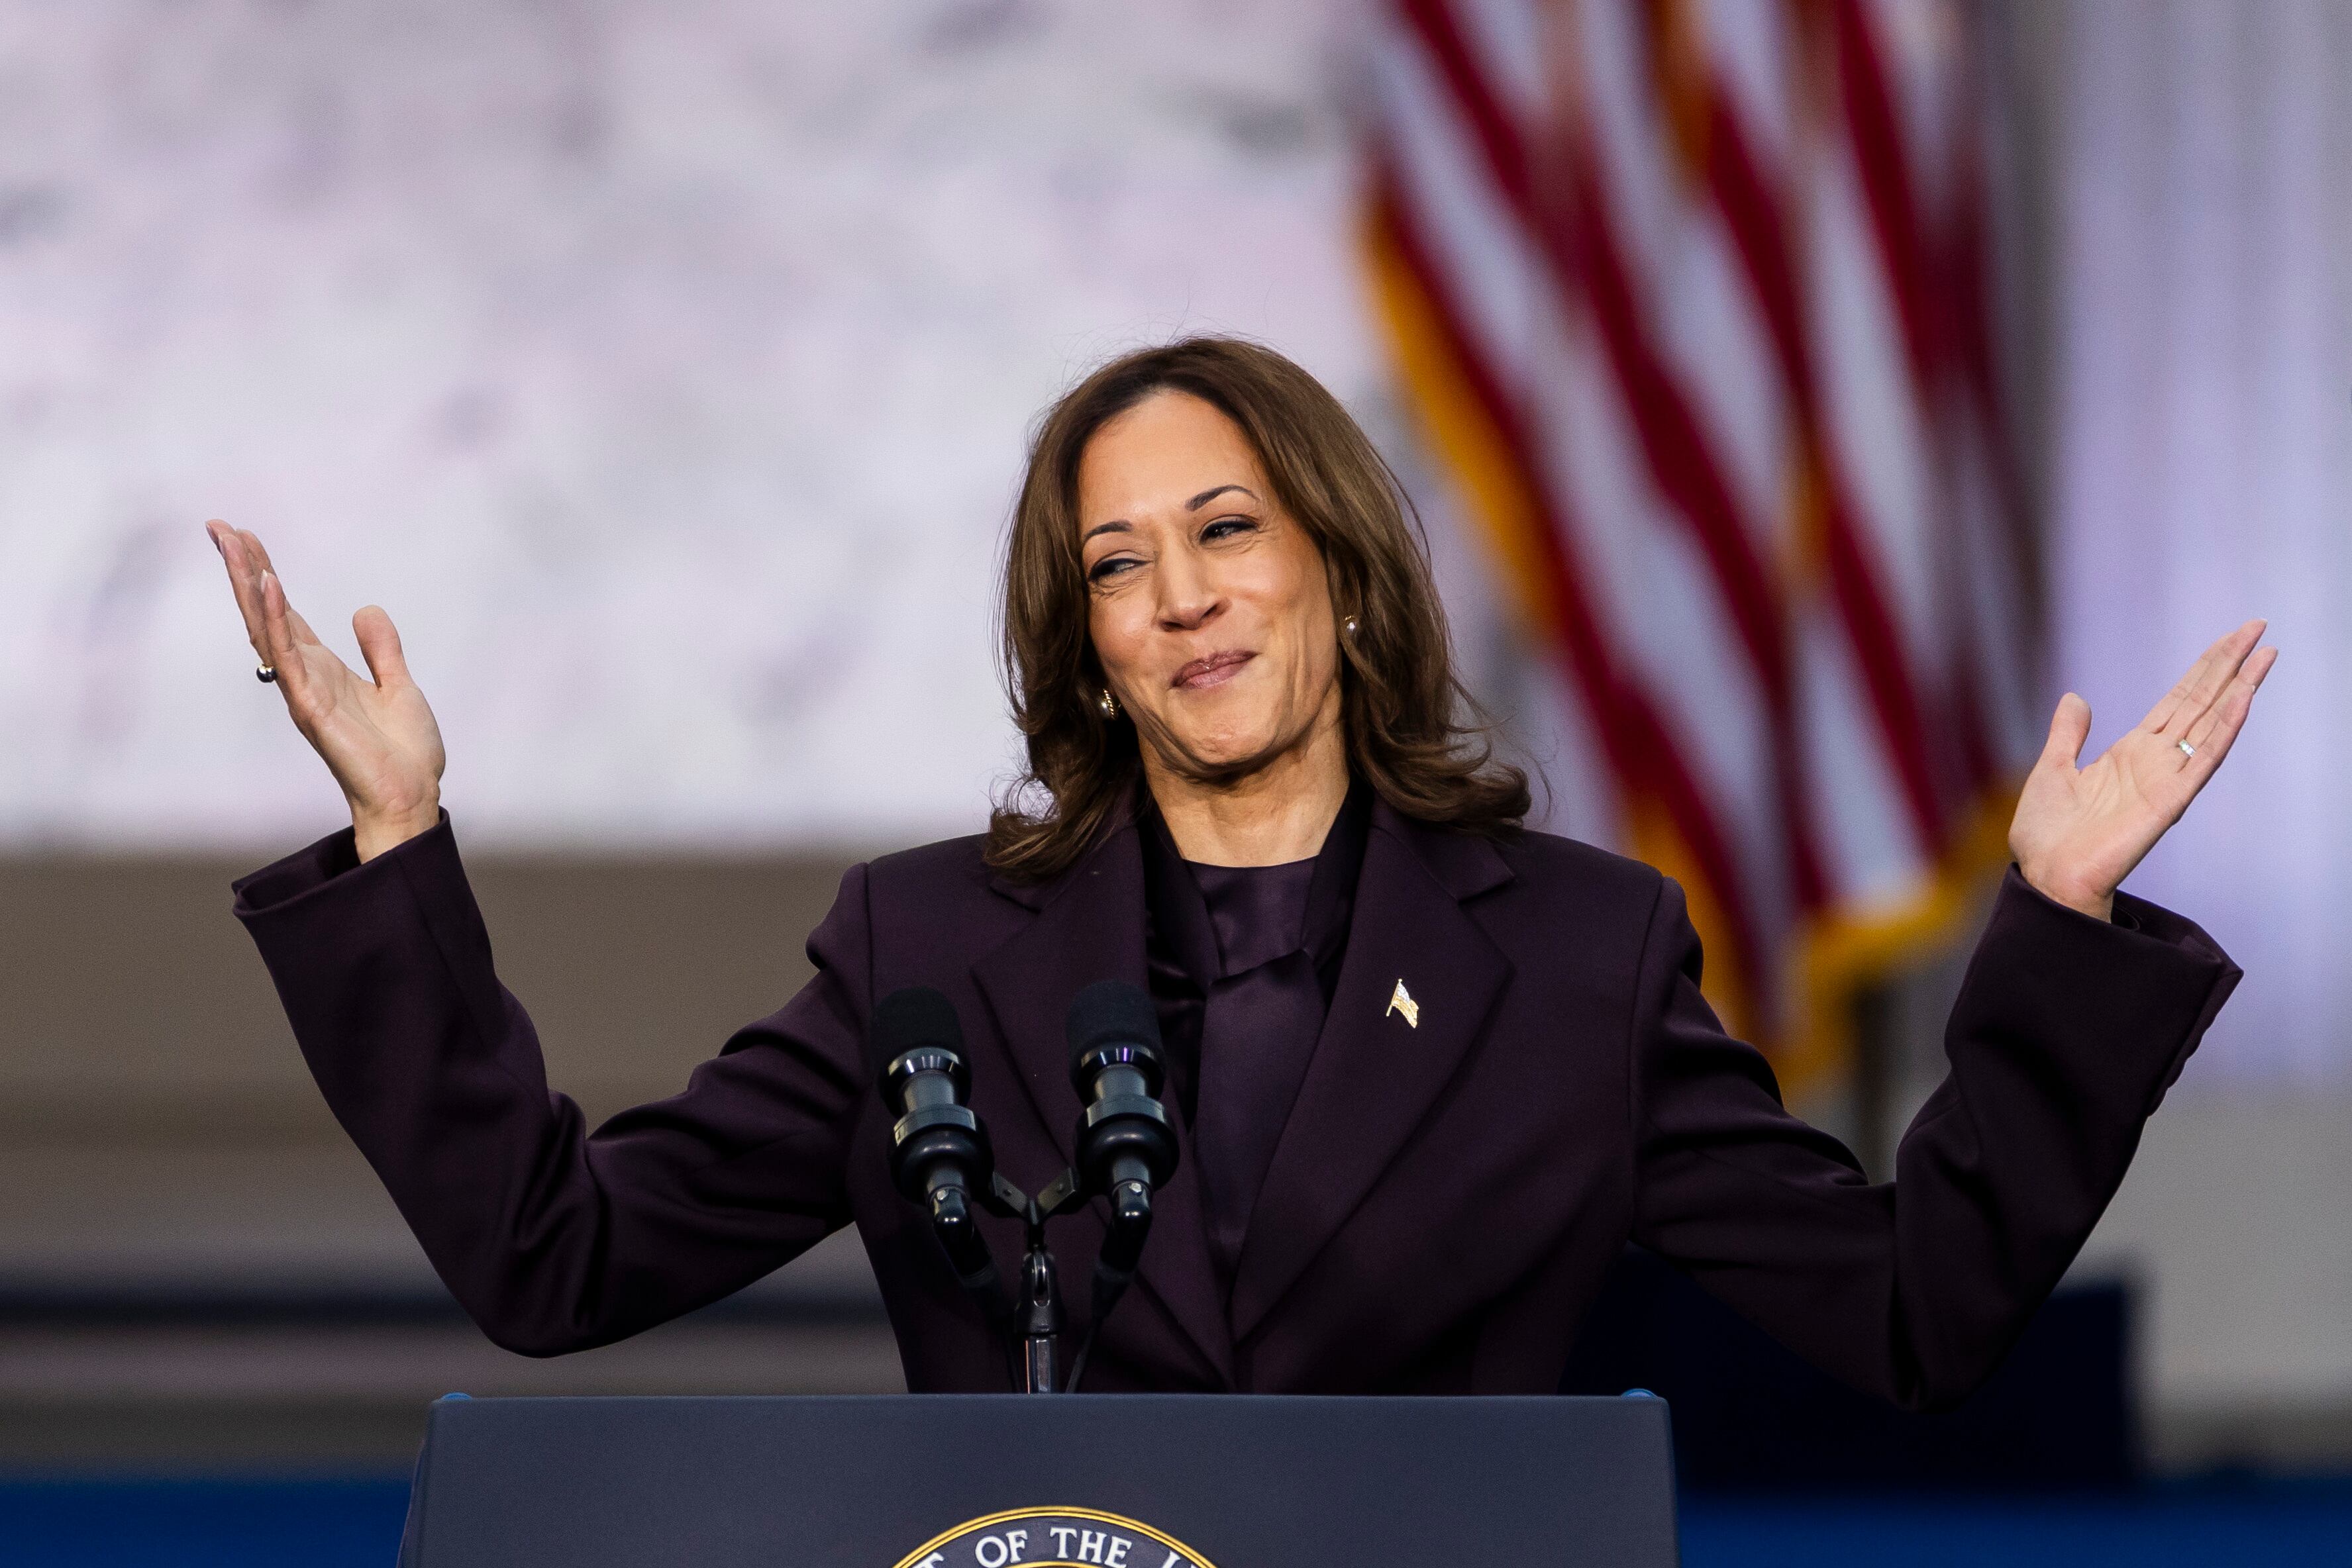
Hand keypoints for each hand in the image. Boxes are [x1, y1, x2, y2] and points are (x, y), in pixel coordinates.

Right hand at [207, 520, 446, 861]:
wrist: (410, 795)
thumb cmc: (403, 752)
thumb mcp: (398, 686)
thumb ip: (381, 649)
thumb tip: (365, 609)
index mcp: (322, 669)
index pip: (285, 613)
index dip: (264, 575)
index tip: (244, 537)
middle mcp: (304, 676)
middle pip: (264, 613)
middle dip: (242, 570)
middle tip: (219, 527)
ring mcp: (303, 690)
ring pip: (266, 628)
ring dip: (249, 585)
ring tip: (233, 543)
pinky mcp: (311, 706)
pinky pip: (287, 656)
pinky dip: (276, 620)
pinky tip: (268, 586)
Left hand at [2009, 619, 2275, 921]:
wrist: (2045, 877)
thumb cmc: (2047, 835)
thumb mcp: (2051, 769)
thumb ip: (2068, 734)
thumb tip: (2075, 697)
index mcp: (2131, 753)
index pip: (2178, 701)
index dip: (2204, 669)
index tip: (2230, 639)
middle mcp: (2156, 762)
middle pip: (2202, 703)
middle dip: (2229, 665)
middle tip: (2258, 627)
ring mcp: (2167, 780)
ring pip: (2212, 724)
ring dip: (2240, 689)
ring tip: (2265, 654)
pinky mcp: (2171, 801)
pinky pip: (2204, 759)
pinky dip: (2226, 728)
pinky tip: (2244, 698)